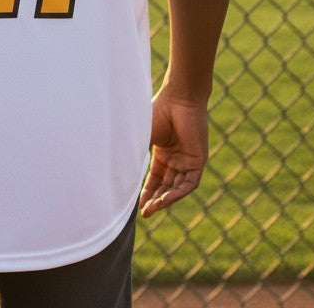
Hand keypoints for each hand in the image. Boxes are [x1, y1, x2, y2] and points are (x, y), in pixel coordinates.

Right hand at [139, 88, 208, 217]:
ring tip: (152, 208)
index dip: (146, 192)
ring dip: (165, 199)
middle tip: (144, 212)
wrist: (178, 99)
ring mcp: (187, 160)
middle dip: (154, 199)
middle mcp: (175, 158)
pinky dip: (177, 192)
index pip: (155, 178)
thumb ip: (133, 154)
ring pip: (176, 187)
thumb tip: (115, 172)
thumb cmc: (157, 113)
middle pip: (165, 185)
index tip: (137, 206)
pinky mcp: (198, 160)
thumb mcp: (141, 137)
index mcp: (162, 151)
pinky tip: (166, 199)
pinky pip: (189, 183)